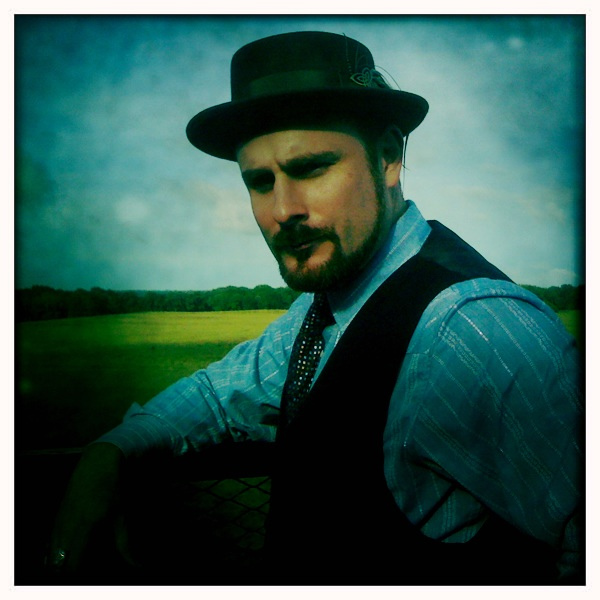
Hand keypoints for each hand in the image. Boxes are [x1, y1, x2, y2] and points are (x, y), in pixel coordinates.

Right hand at [46, 442, 126, 577]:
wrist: (98, 462)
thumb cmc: (113, 488)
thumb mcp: (121, 515)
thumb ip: (125, 543)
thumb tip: (136, 564)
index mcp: (86, 527)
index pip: (73, 563)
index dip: (76, 574)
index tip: (84, 578)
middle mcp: (68, 526)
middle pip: (57, 563)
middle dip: (66, 571)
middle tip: (79, 572)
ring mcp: (60, 521)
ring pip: (51, 554)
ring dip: (59, 563)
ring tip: (72, 566)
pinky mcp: (57, 516)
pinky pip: (50, 542)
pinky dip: (55, 552)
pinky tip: (65, 555)